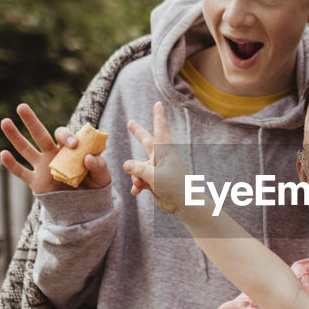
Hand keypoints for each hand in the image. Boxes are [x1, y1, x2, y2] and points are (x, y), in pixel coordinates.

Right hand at [0, 103, 110, 192]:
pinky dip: (12, 165)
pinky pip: (22, 173)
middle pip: (40, 135)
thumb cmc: (94, 186)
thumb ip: (100, 167)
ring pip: (26, 150)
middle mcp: (53, 154)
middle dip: (31, 121)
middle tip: (22, 107)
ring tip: (4, 122)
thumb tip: (89, 158)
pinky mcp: (36, 182)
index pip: (63, 136)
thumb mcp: (103, 177)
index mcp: (68, 149)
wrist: (84, 205)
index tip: (74, 144)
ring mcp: (42, 167)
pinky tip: (3, 154)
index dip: (66, 136)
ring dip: (15, 137)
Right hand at [125, 101, 188, 215]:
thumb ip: (139, 169)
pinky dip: (136, 185)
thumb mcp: (155, 177)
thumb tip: (125, 164)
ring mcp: (156, 170)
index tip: (158, 103)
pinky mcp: (153, 181)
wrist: (184, 205)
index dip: (158, 116)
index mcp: (165, 152)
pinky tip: (136, 192)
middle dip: (138, 133)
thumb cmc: (175, 187)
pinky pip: (139, 179)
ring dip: (135, 176)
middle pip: (146, 142)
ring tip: (140, 185)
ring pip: (138, 167)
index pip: (160, 130)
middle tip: (130, 123)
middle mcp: (160, 158)